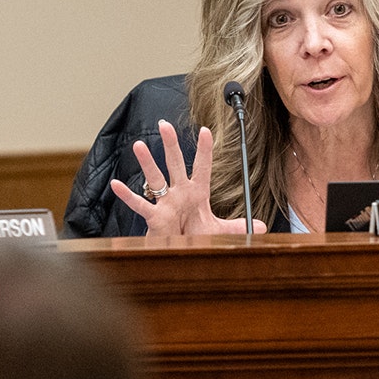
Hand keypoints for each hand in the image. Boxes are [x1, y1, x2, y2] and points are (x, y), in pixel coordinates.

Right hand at [110, 120, 266, 234]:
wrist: (182, 253)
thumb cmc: (196, 238)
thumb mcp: (220, 230)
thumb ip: (240, 226)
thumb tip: (262, 226)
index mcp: (196, 193)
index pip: (201, 167)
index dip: (204, 150)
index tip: (206, 130)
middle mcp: (180, 194)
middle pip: (175, 164)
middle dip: (170, 145)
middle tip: (165, 124)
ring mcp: (166, 204)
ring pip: (155, 179)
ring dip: (147, 163)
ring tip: (138, 145)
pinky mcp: (156, 218)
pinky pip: (140, 205)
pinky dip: (127, 195)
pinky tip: (116, 185)